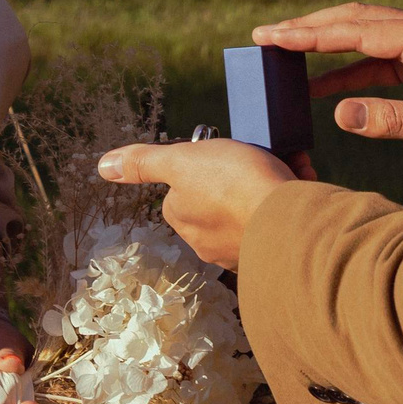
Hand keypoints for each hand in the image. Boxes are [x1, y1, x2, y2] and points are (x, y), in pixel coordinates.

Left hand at [95, 138, 303, 268]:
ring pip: (252, 209)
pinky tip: (297, 188)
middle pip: (221, 197)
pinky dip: (287, 202)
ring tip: (286, 168)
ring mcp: (241, 249)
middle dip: (242, 176)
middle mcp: (208, 242)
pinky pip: (277, 222)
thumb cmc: (234, 186)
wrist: (288, 221)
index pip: (184, 185)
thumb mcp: (183, 160)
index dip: (206, 162)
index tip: (226, 151)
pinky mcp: (273, 252)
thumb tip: (104, 166)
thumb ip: (144, 163)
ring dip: (268, 187)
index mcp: (183, 218)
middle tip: (261, 159)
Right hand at [256, 1, 402, 143]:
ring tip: (280, 58)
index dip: (312, 34)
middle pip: (357, 19)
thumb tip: (337, 113)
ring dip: (324, 48)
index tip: (272, 36)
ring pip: (364, 38)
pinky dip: (345, 73)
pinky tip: (317, 89)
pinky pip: (376, 62)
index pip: (359, 29)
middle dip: (310, 28)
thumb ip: (391, 119)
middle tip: (264, 37)